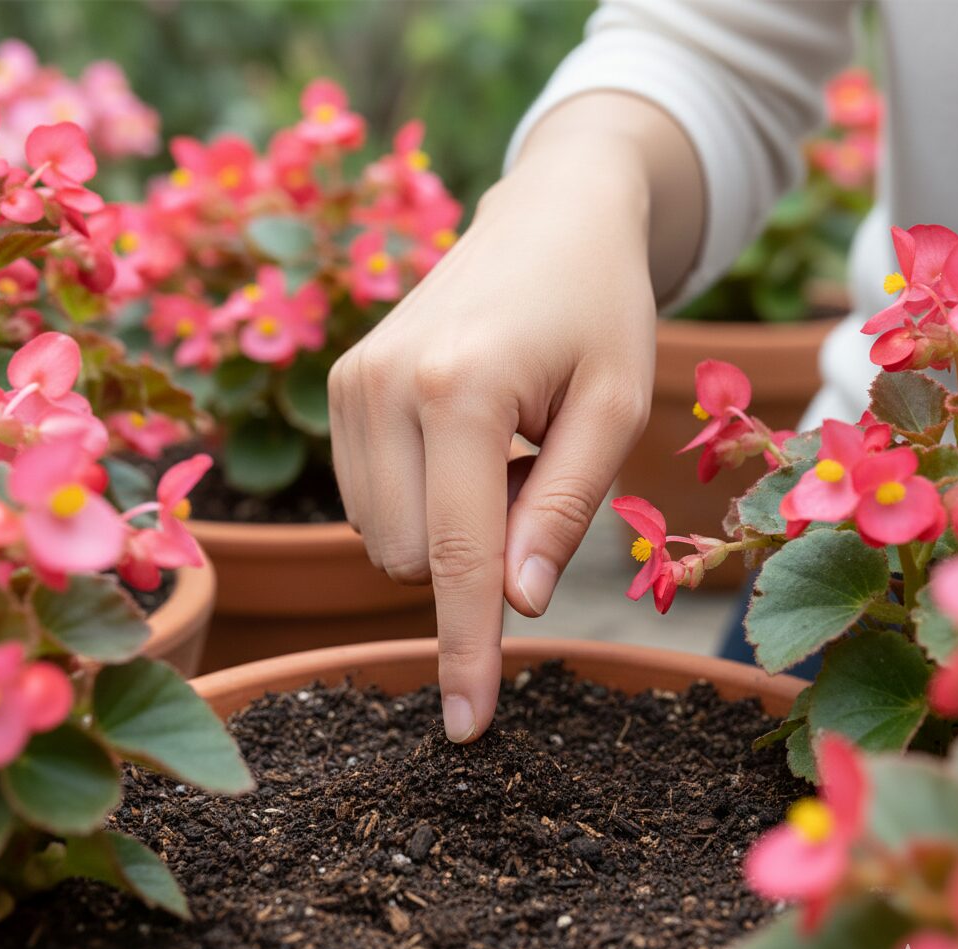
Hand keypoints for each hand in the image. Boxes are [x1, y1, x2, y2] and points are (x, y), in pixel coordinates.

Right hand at [328, 94, 701, 741]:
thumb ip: (563, 507)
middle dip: (476, 555)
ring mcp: (350, 384)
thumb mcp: (616, 406)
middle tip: (534, 472)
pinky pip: (367, 499)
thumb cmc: (600, 309)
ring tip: (498, 447)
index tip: (465, 724)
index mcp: (460, 388)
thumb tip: (514, 603)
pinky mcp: (341, 386)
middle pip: (415, 559)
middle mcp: (384, 387)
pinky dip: (420, 499)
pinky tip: (458, 439)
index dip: (466, 648)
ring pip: (384, 537)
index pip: (458, 554)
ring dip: (448, 526)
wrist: (550, 217)